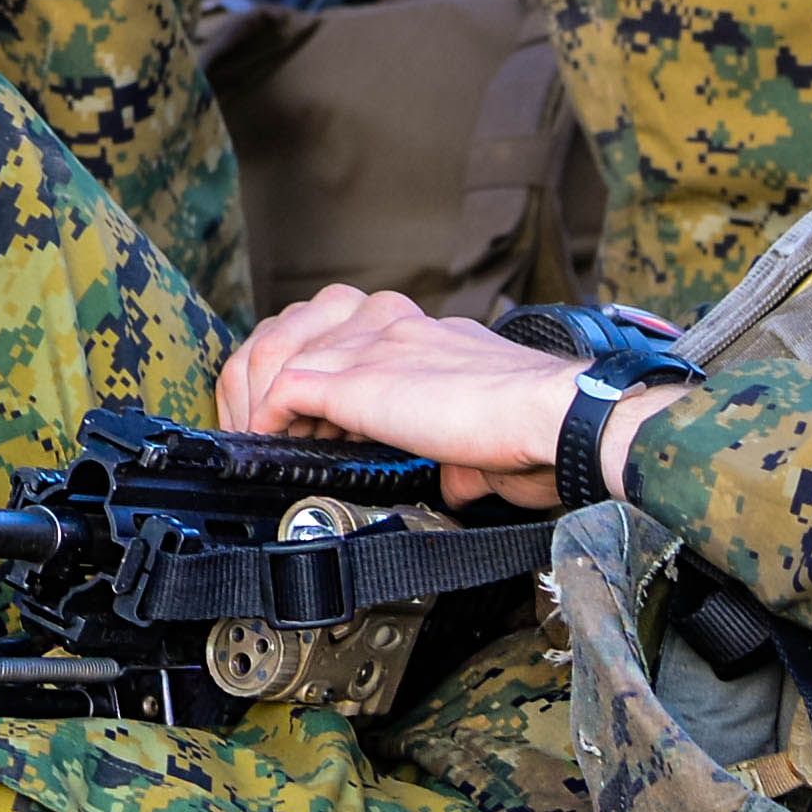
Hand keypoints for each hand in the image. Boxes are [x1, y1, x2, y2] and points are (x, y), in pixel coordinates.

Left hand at [218, 286, 638, 509]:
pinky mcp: (356, 379)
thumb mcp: (488, 434)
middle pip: (297, 327)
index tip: (306, 419)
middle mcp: (393, 326)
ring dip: (257, 395)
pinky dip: (263, 418)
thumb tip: (457, 485)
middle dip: (269, 374)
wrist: (555, 415)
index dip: (312, 373)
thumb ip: (461, 453)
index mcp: (426, 333)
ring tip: (258, 435)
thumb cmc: (542, 430)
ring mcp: (372, 346)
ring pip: (276, 350)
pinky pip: (280, 388)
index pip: (344, 333)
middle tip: (266, 424)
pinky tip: (267, 442)